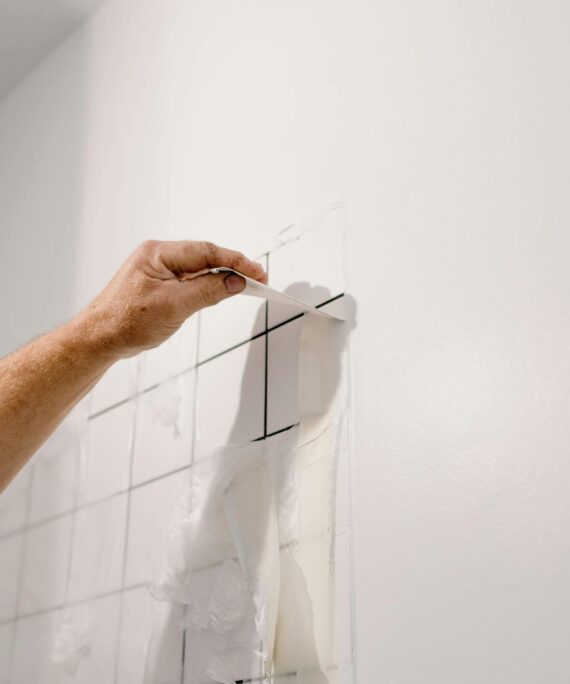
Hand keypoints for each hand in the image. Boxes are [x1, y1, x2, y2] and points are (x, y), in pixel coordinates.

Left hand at [73, 240, 266, 358]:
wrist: (99, 338)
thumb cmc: (125, 321)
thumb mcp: (174, 306)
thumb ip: (208, 291)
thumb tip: (235, 282)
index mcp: (158, 253)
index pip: (206, 252)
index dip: (235, 261)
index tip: (256, 272)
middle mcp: (158, 256)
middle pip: (205, 257)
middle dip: (232, 267)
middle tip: (258, 279)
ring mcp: (158, 270)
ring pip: (198, 269)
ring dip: (221, 277)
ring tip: (245, 285)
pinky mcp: (159, 285)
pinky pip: (190, 280)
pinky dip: (208, 285)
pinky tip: (220, 291)